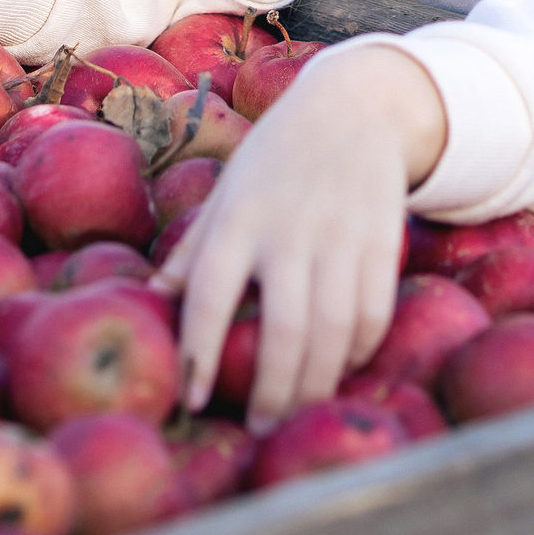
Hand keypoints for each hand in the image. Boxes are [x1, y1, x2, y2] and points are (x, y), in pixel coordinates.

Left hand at [156, 43, 447, 431]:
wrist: (355, 107)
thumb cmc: (275, 158)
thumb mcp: (227, 190)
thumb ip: (194, 247)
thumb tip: (150, 299)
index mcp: (239, 215)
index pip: (210, 292)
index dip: (198, 351)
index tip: (192, 399)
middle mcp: (289, 226)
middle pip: (283, 326)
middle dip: (272, 389)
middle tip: (260, 427)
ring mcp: (341, 234)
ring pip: (333, 329)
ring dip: (317, 382)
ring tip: (298, 409)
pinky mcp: (382, 239)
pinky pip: (373, 312)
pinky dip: (359, 350)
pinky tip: (342, 367)